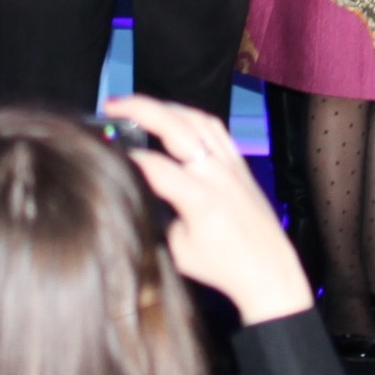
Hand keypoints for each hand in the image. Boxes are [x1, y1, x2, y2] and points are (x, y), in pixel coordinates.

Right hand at [109, 98, 314, 322]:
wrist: (268, 270)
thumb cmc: (222, 267)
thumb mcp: (178, 249)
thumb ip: (160, 215)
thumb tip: (145, 190)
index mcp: (199, 198)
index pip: (154, 165)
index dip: (126, 157)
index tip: (106, 153)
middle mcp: (216, 174)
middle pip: (176, 126)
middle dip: (140, 108)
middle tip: (112, 104)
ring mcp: (231, 165)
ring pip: (198, 119)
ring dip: (165, 107)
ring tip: (139, 106)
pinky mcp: (241, 164)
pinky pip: (216, 129)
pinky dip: (191, 116)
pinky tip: (176, 117)